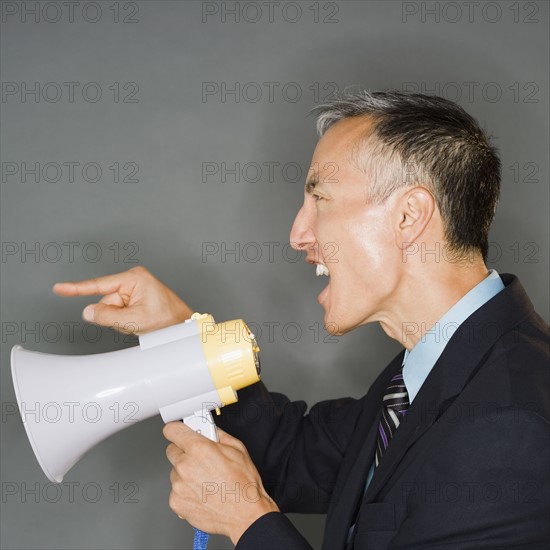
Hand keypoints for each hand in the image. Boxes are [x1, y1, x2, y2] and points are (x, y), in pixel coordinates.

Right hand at [53, 266, 193, 333]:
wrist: (181, 325)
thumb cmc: (167, 319)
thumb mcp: (135, 321)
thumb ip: (108, 317)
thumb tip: (88, 311)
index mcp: (134, 279)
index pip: (99, 285)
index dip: (77, 289)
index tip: (59, 288)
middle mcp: (132, 280)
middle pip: (106, 302)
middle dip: (115, 315)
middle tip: (136, 320)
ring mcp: (132, 288)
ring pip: (111, 309)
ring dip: (121, 319)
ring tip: (141, 320)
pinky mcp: (133, 297)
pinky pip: (119, 311)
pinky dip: (125, 319)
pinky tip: (139, 320)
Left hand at [164, 422, 278, 544]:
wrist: (245, 515)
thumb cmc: (243, 485)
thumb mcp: (237, 449)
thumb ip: (218, 435)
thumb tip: (209, 430)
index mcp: (199, 449)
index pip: (172, 430)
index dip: (177, 429)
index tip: (178, 431)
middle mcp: (185, 466)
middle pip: (172, 450)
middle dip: (183, 451)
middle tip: (199, 458)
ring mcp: (178, 486)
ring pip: (175, 471)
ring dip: (185, 473)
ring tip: (205, 480)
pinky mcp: (176, 502)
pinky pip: (176, 490)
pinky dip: (185, 491)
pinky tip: (202, 492)